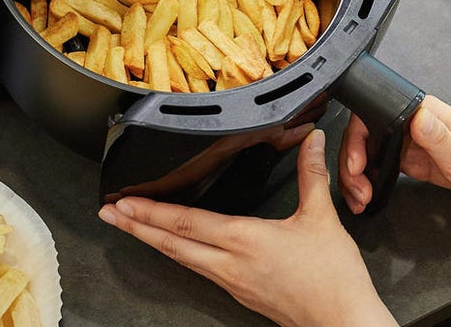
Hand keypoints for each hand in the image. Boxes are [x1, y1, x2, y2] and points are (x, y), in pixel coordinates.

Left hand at [98, 129, 397, 326]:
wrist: (342, 322)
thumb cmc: (331, 279)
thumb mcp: (322, 219)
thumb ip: (312, 176)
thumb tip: (312, 141)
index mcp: (245, 240)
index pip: (187, 222)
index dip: (152, 211)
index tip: (125, 201)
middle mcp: (230, 263)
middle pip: (172, 243)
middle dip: (136, 227)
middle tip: (108, 213)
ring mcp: (232, 281)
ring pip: (181, 258)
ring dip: (152, 240)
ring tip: (130, 227)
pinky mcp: (239, 291)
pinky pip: (198, 268)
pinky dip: (177, 253)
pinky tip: (174, 247)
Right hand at [339, 95, 450, 210]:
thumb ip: (438, 137)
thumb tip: (415, 117)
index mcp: (422, 111)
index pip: (372, 115)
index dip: (356, 140)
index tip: (357, 165)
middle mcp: (411, 121)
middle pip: (363, 135)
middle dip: (351, 164)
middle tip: (357, 191)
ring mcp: (409, 139)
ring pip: (368, 152)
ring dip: (357, 175)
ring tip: (361, 199)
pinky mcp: (412, 157)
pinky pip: (380, 165)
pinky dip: (369, 181)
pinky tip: (369, 195)